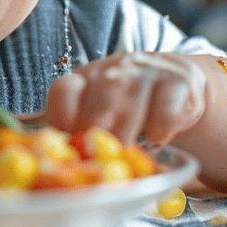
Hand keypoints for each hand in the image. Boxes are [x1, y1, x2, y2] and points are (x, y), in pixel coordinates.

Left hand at [45, 52, 207, 144]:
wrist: (175, 84)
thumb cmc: (126, 107)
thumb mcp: (98, 112)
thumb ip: (75, 129)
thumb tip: (47, 157)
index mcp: (84, 78)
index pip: (64, 91)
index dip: (63, 119)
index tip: (71, 142)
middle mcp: (113, 69)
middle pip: (98, 104)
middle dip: (99, 134)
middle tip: (102, 156)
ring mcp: (146, 72)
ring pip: (131, 108)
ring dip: (129, 134)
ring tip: (129, 151)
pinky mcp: (178, 81)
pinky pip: (166, 112)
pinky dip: (161, 131)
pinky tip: (158, 136)